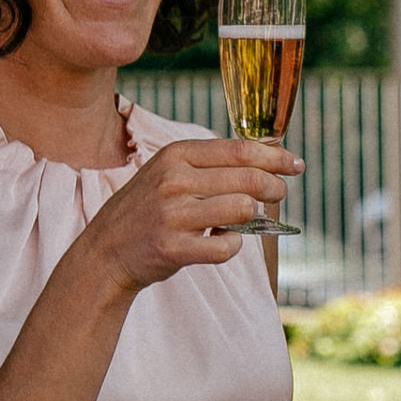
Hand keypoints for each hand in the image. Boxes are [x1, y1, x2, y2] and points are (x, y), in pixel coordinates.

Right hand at [68, 137, 299, 296]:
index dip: (275, 157)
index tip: (296, 165)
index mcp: (175, 155)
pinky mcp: (174, 248)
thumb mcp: (167, 173)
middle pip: (248, 179)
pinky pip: (227, 246)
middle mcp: (173, 180)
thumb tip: (267, 157)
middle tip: (278, 195)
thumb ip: (208, 164)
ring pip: (243, 210)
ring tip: (238, 222)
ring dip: (251, 220)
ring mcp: (173, 215)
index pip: (239, 149)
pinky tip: (219, 242)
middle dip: (274, 188)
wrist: (105, 251)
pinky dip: (232, 246)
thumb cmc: (146, 210)